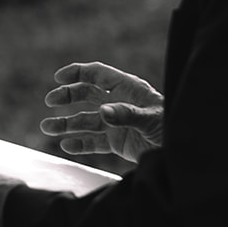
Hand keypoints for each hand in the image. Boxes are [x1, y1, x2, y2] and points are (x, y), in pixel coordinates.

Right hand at [41, 61, 163, 161]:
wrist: (180, 153)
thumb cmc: (172, 129)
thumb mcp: (151, 120)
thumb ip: (126, 115)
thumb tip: (102, 112)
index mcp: (128, 90)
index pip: (98, 75)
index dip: (78, 73)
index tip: (58, 77)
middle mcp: (119, 104)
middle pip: (87, 95)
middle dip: (67, 97)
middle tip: (49, 102)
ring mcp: (117, 124)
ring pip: (86, 120)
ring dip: (66, 123)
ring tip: (47, 127)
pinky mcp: (118, 142)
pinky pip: (94, 142)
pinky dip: (79, 143)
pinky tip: (66, 144)